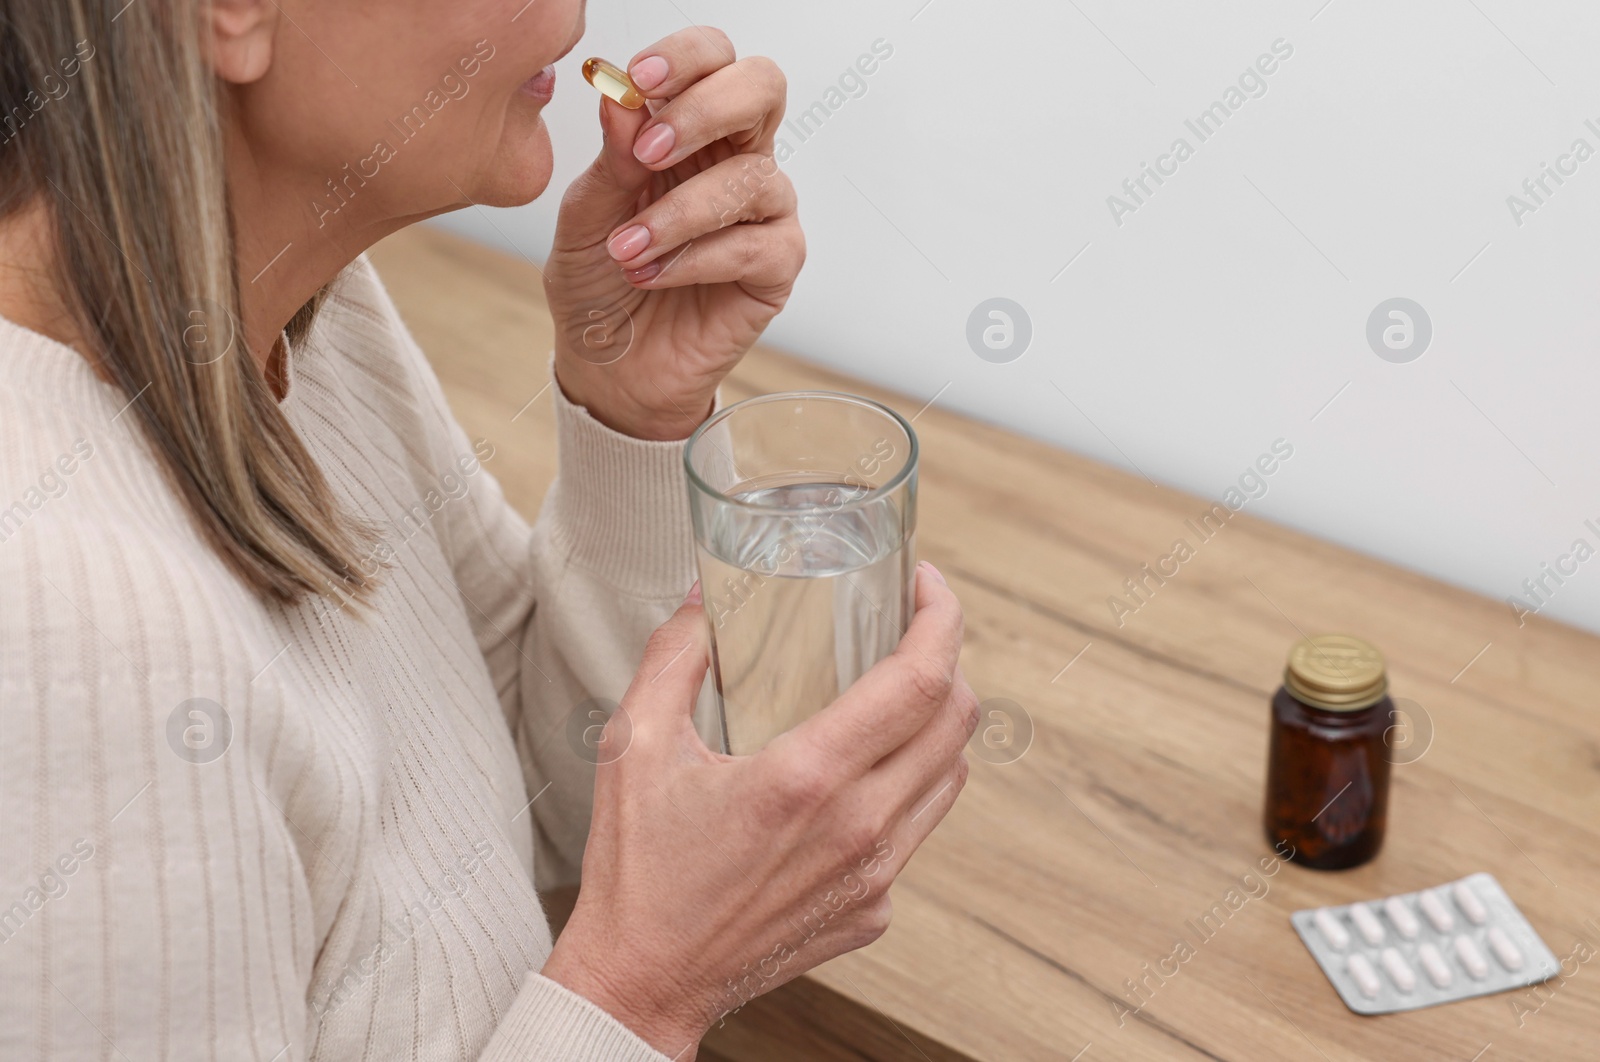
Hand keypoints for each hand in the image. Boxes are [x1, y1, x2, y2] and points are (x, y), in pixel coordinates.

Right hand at [541, 564, 975, 1056]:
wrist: (641, 983)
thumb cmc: (636, 871)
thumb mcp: (634, 745)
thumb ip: (675, 656)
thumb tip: (706, 595)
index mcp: (807, 778)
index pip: (921, 681)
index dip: (941, 619)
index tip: (927, 585)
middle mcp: (859, 829)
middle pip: (957, 721)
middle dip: (947, 657)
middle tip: (910, 629)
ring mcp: (874, 876)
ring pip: (949, 776)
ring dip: (936, 722)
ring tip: (892, 693)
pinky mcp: (873, 910)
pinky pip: (916, 831)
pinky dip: (903, 787)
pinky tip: (857, 775)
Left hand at [544, 28, 803, 440]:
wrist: (609, 366)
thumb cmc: (599, 284)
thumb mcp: (584, 217)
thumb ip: (610, 159)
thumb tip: (622, 100)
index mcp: (691, 131)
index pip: (714, 61)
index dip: (687, 58)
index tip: (639, 81)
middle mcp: (736, 160)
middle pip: (763, 89)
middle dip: (707, 108)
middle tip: (650, 150)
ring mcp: (763, 214)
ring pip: (753, 178)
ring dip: (680, 212)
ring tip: (627, 248)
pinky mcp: (776, 269)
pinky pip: (755, 246)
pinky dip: (697, 258)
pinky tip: (655, 274)